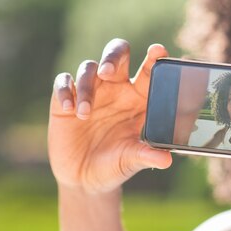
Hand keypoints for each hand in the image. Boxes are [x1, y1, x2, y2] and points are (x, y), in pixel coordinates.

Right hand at [48, 39, 171, 193]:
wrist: (85, 179)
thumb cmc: (115, 165)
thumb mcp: (131, 161)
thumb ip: (147, 156)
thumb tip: (167, 160)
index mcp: (139, 98)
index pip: (149, 70)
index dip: (155, 58)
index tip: (158, 51)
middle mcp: (116, 89)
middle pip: (117, 54)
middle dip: (113, 56)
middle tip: (108, 72)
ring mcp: (91, 91)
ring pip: (89, 68)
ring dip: (86, 86)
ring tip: (85, 114)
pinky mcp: (65, 100)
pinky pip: (63, 83)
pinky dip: (65, 91)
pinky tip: (69, 109)